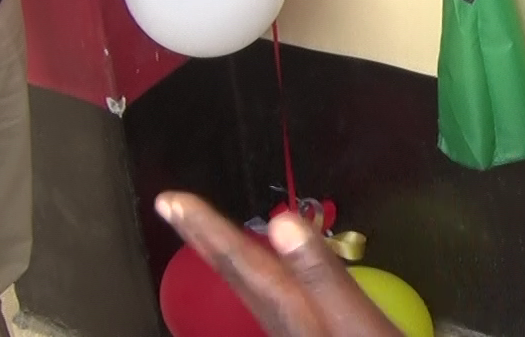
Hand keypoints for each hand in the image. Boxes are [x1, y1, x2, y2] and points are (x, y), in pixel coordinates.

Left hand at [156, 192, 401, 336]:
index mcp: (288, 309)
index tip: (170, 201)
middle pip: (236, 274)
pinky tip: (262, 270)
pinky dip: (252, 271)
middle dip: (204, 238)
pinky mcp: (306, 330)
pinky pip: (268, 293)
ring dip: (224, 253)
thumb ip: (320, 272)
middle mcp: (280, 319)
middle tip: (170, 206)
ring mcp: (292, 328)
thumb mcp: (354, 319)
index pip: (239, 261)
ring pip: (248, 285)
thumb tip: (281, 223)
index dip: (206, 228)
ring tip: (203, 230)